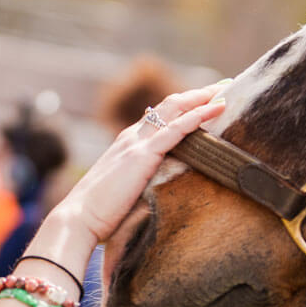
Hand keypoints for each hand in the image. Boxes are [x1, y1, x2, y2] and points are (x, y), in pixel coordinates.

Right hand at [52, 83, 226, 243]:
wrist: (78, 219)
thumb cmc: (97, 215)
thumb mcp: (122, 193)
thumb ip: (139, 184)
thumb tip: (158, 192)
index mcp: (125, 145)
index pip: (158, 117)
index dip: (182, 106)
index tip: (203, 101)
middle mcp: (131, 137)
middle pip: (170, 105)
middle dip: (197, 94)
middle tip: (223, 87)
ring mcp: (137, 143)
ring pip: (176, 109)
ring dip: (203, 98)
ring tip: (227, 90)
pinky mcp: (143, 155)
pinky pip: (177, 129)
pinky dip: (199, 115)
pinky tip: (217, 108)